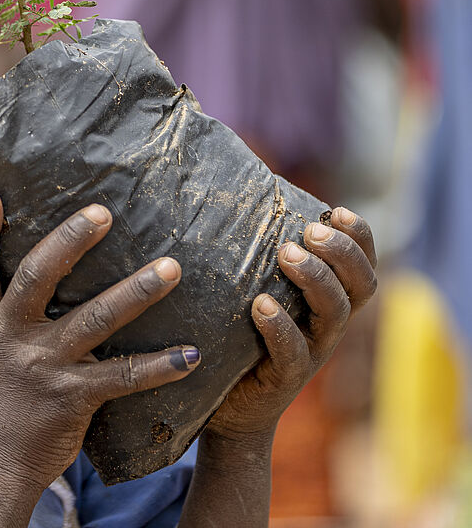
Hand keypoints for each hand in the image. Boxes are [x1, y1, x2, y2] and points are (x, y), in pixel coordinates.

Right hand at [0, 191, 200, 495]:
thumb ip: (6, 308)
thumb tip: (44, 257)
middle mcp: (9, 336)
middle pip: (38, 277)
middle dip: (70, 241)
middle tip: (103, 213)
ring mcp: (42, 366)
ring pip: (93, 320)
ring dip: (135, 291)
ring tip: (171, 268)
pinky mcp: (73, 397)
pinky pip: (123, 377)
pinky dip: (160, 366)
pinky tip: (190, 354)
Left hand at [205, 206, 376, 440]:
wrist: (230, 405)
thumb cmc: (241, 333)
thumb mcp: (256, 288)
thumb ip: (258, 253)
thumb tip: (234, 189)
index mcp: (329, 299)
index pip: (363, 265)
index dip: (360, 238)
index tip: (337, 211)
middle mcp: (328, 324)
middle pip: (360, 286)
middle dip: (342, 252)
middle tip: (311, 231)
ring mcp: (312, 352)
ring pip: (335, 314)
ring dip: (315, 279)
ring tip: (288, 254)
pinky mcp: (285, 379)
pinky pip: (293, 353)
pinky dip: (280, 327)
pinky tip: (261, 306)